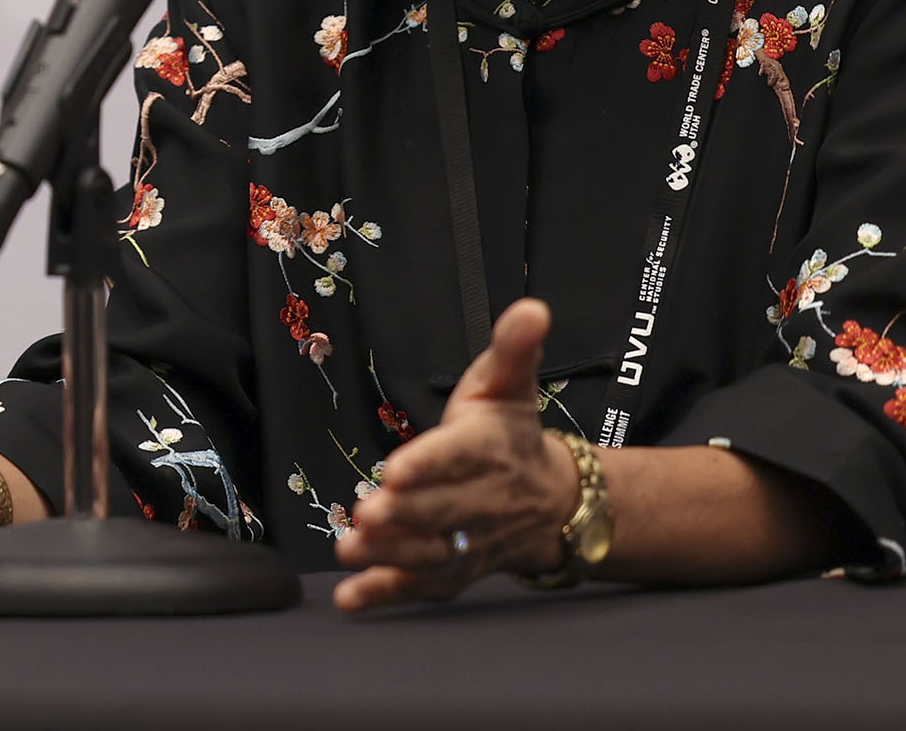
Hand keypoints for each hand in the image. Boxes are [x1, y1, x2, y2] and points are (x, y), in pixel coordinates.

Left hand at [333, 296, 579, 609]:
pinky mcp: (456, 569)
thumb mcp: (511, 384)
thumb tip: (531, 308)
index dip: (429, 464)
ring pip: (431, 552)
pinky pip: (423, 586)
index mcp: (488, 449)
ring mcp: (470, 540)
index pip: (458, 457)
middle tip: (366, 512)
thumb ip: (513, 348)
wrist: (554, 501)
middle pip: (441, 510)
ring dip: (389, 555)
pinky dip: (387, 594)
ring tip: (350, 549)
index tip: (397, 468)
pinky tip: (352, 598)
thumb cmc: (511, 435)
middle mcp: (481, 500)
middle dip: (403, 514)